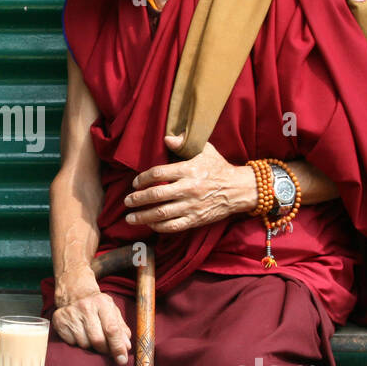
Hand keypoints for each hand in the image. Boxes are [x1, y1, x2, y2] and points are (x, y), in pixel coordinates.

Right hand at [52, 273, 130, 363]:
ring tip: (90, 335)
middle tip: (106, 349)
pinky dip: (77, 342)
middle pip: (97, 340)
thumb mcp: (113, 313)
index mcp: (103, 303)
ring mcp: (71, 313)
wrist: (76, 295)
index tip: (122, 359)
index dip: (118, 347)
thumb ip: (122, 330)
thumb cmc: (98, 308)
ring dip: (90, 345)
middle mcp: (86, 306)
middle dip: (104, 349)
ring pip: (84, 344)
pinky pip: (71, 342)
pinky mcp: (59, 319)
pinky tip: (79, 333)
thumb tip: (126, 347)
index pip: (112, 329)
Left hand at [123, 133, 255, 232]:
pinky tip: (150, 224)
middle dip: (137, 199)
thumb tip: (167, 138)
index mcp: (188, 170)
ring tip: (130, 218)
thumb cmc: (219, 168)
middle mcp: (188, 188)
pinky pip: (173, 226)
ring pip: (162, 213)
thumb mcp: (205, 150)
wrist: (239, 189)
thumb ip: (184, 144)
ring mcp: (192, 206)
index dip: (143, 178)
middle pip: (156, 195)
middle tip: (127, 201)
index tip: (135, 183)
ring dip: (143, 216)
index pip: (158, 173)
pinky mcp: (196, 219)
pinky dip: (159, 226)